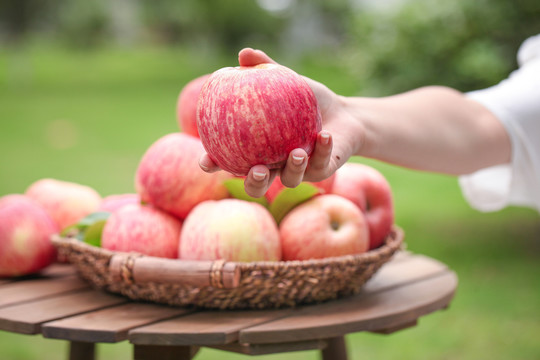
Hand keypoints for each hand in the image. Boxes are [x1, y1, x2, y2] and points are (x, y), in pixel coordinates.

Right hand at [199, 48, 362, 197]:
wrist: (344, 115)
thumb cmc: (308, 100)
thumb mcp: (286, 81)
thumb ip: (264, 68)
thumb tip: (243, 54)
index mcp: (257, 150)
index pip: (229, 160)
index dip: (214, 164)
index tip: (206, 161)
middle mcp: (274, 166)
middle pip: (256, 185)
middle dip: (254, 183)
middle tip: (257, 170)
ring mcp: (297, 172)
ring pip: (290, 181)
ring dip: (293, 170)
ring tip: (298, 153)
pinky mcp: (321, 172)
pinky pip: (320, 166)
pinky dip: (322, 150)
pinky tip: (324, 136)